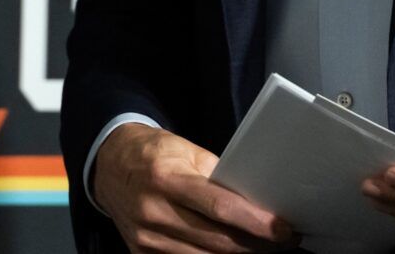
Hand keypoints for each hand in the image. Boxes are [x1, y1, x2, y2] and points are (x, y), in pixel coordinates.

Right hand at [93, 121, 299, 253]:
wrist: (110, 166)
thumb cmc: (155, 154)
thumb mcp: (187, 151)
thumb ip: (217, 176)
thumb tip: (255, 199)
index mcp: (168, 178)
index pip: (220, 207)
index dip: (256, 222)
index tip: (283, 230)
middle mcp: (154, 211)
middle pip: (216, 240)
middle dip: (256, 244)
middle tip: (284, 241)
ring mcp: (145, 238)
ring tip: (262, 248)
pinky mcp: (140, 253)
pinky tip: (230, 252)